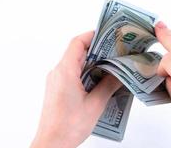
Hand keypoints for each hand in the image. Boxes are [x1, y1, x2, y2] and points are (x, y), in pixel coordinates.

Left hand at [31, 31, 121, 147]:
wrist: (51, 143)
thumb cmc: (67, 126)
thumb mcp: (95, 104)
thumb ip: (108, 85)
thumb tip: (119, 73)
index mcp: (65, 72)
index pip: (77, 43)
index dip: (92, 35)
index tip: (107, 34)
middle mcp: (57, 72)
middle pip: (77, 51)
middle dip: (96, 49)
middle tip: (114, 50)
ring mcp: (56, 80)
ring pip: (75, 62)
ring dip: (92, 61)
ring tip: (110, 64)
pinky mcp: (57, 88)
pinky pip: (72, 72)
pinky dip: (86, 71)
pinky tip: (99, 79)